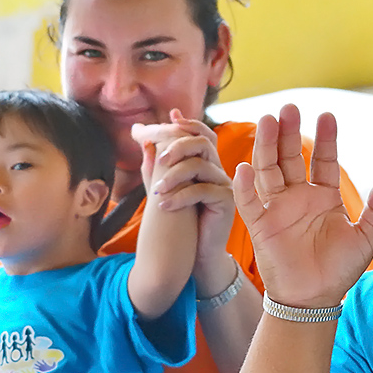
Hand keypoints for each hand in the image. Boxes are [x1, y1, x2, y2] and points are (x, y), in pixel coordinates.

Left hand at [131, 109, 236, 283]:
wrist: (196, 254)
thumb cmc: (182, 221)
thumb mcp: (165, 189)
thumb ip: (156, 165)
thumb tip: (145, 139)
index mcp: (206, 164)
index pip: (202, 134)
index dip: (189, 123)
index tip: (169, 118)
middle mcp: (218, 171)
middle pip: (203, 143)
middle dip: (178, 146)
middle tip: (159, 160)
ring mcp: (225, 186)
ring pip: (201, 165)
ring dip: (174, 175)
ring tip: (155, 192)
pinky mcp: (227, 203)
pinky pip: (203, 190)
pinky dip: (180, 196)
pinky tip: (163, 206)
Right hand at [233, 103, 372, 307]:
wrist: (313, 300)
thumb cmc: (339, 270)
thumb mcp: (365, 238)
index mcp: (323, 196)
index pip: (323, 160)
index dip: (325, 139)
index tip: (327, 115)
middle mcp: (298, 196)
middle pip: (290, 157)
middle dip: (290, 133)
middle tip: (290, 108)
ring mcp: (277, 208)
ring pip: (268, 170)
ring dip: (267, 147)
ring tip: (269, 121)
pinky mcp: (259, 225)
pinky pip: (249, 201)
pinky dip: (244, 185)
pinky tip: (244, 166)